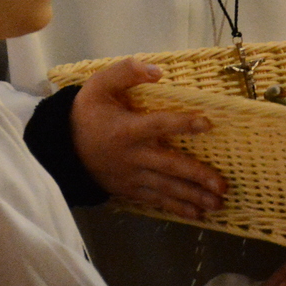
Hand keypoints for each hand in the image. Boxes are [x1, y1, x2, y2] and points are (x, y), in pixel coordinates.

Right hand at [71, 59, 226, 218]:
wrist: (63, 148)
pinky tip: (195, 214)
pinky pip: (155, 200)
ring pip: (166, 188)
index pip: (159, 125)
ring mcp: (132, 176)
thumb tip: (157, 71)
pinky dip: (176, 208)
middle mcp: (133, 156)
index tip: (207, 123)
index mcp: (128, 129)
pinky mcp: (130, 190)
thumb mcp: (99, 85)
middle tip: (222, 186)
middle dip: (197, 176)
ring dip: (193, 197)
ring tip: (217, 205)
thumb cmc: (88, 114)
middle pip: (170, 166)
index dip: (183, 124)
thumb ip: (125, 72)